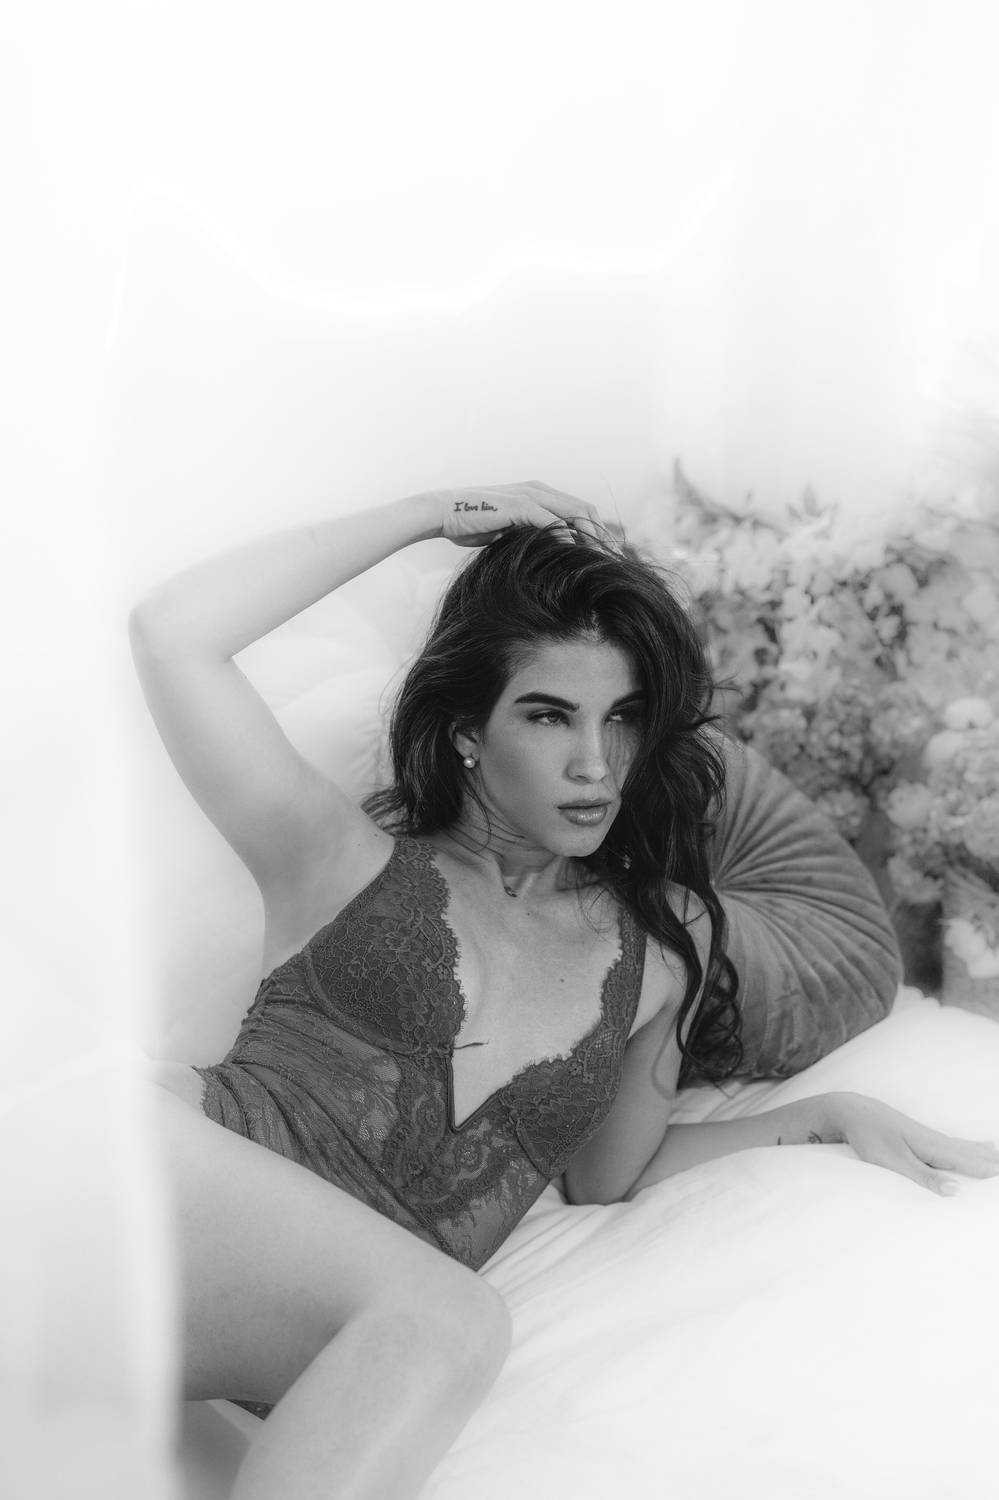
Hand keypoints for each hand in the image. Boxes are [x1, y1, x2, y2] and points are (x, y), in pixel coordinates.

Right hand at [427, 481, 604, 548]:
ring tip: (602, 560)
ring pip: (575, 512)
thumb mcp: (507, 532)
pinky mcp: (519, 505)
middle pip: (585, 509)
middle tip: (615, 560)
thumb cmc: (469, 524)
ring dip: (592, 536)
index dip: (598, 531)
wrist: (441, 513)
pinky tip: (575, 553)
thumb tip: (546, 553)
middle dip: (603, 535)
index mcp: (538, 494)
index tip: (609, 555)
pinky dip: (567, 536)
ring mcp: (530, 495)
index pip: (580, 509)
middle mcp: (539, 490)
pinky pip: (551, 520)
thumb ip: (528, 536)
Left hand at [828, 1092, 998, 1195]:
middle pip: (975, 1155)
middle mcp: (938, 1141)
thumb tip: (956, 1191)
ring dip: (988, 1155)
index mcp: (934, 1147)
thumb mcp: (894, 1162)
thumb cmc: (871, 1136)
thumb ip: (924, 1177)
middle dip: (994, 1163)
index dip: (992, 1172)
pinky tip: (981, 1146)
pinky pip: (958, 1146)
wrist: (853, 1112)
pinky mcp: (924, 1139)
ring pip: (969, 1149)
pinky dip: (975, 1148)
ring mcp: (932, 1138)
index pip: (972, 1164)